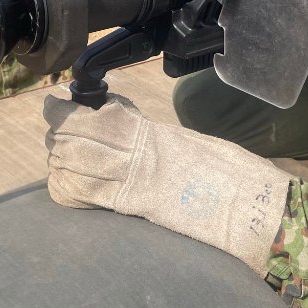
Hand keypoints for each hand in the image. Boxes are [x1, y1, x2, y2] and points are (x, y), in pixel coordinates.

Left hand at [44, 94, 291, 273]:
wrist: (250, 206)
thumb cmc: (229, 172)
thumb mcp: (186, 139)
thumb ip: (149, 134)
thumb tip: (121, 126)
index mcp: (150, 132)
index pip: (92, 114)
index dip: (66, 107)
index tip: (58, 98)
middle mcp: (136, 155)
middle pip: (76, 137)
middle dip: (59, 129)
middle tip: (57, 122)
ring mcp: (131, 184)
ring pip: (72, 164)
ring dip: (59, 156)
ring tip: (60, 152)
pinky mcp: (132, 209)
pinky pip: (85, 197)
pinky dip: (68, 189)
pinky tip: (67, 183)